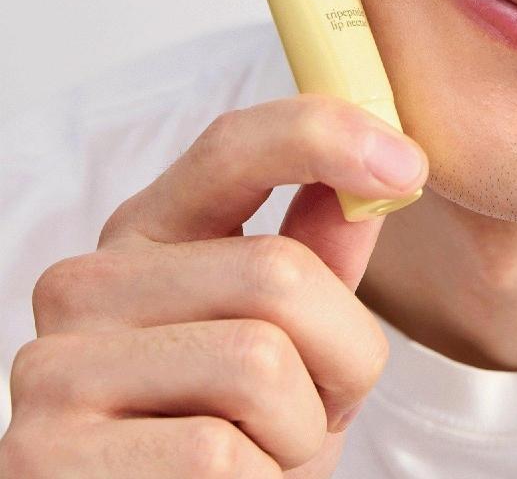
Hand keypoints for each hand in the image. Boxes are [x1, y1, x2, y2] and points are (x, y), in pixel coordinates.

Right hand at [0, 94, 427, 476]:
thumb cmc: (241, 432)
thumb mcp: (293, 335)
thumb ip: (322, 251)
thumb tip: (380, 160)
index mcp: (149, 233)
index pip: (234, 144)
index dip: (328, 135)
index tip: (408, 165)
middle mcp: (87, 283)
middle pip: (278, 271)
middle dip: (345, 353)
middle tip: (321, 403)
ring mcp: (53, 367)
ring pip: (260, 364)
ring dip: (302, 430)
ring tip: (267, 452)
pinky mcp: (44, 455)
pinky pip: (219, 457)